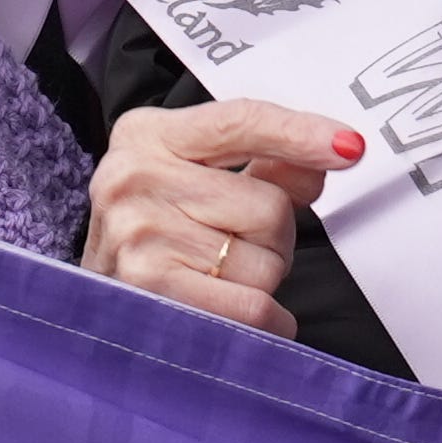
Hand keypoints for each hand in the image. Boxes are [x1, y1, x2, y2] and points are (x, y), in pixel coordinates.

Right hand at [85, 101, 361, 338]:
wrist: (90, 308)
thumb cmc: (156, 236)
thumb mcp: (198, 181)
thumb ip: (267, 165)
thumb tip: (331, 157)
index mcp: (147, 135)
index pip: (241, 122)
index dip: (300, 134)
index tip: (351, 147)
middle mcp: (133, 176)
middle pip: (269, 206)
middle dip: (271, 238)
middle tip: (228, 248)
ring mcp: (136, 233)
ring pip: (265, 262)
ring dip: (260, 281)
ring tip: (214, 281)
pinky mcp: (148, 288)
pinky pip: (252, 306)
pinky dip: (264, 321)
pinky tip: (232, 314)